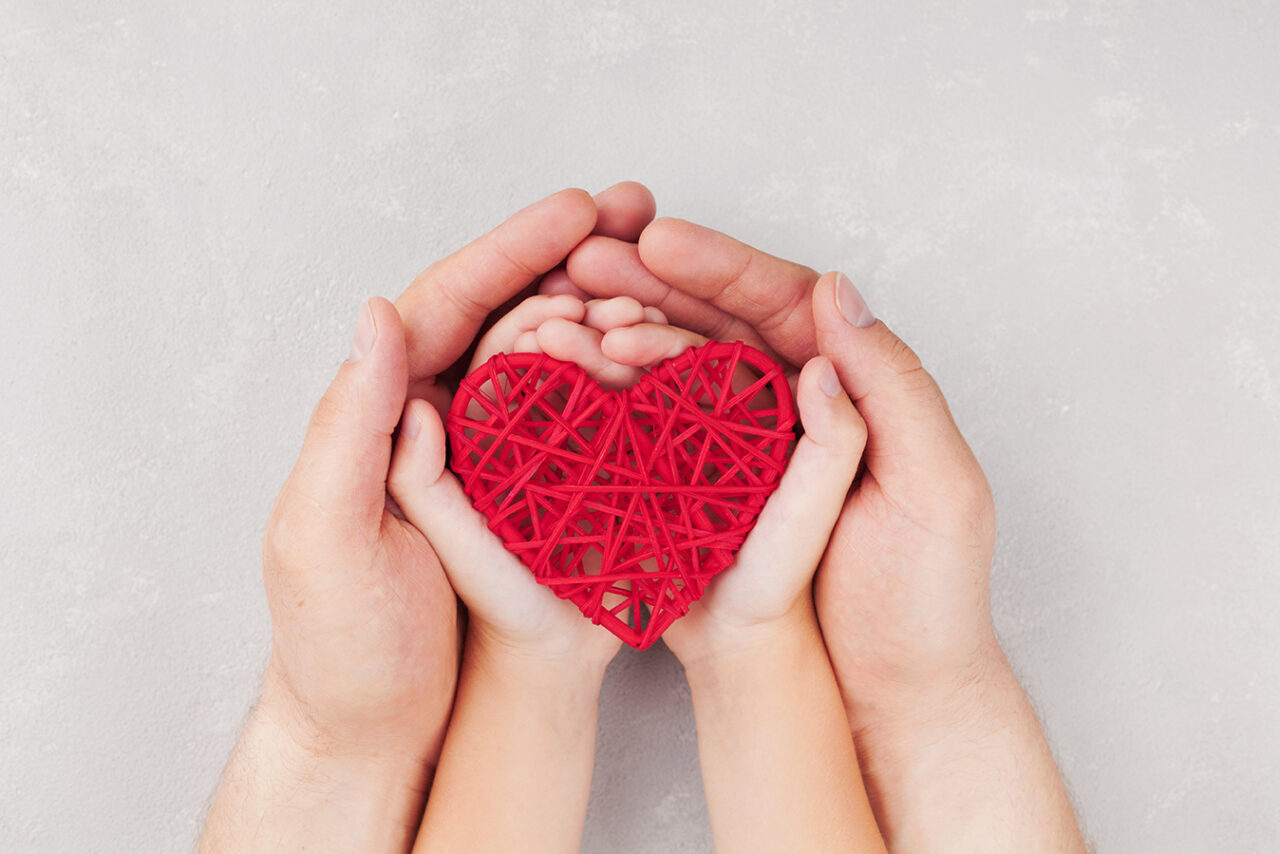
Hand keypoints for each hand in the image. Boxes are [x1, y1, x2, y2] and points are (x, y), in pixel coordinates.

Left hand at [200, 183, 655, 852]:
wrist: (390, 728)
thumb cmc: (346, 646)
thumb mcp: (325, 535)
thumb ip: (348, 426)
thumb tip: (377, 311)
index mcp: (381, 412)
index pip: (448, 303)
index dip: (514, 248)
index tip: (579, 209)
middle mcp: (440, 416)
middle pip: (509, 309)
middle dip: (573, 250)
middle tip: (638, 204)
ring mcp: (494, 451)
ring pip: (554, 351)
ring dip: (607, 298)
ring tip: (668, 260)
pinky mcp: (534, 490)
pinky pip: (581, 412)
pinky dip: (623, 370)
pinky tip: (669, 345)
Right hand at [564, 222, 993, 689]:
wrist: (886, 696)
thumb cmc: (926, 601)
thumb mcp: (937, 488)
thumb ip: (893, 388)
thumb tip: (836, 290)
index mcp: (855, 387)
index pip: (784, 302)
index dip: (720, 266)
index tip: (658, 240)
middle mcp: (797, 404)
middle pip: (721, 321)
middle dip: (655, 284)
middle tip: (590, 259)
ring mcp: (747, 446)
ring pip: (681, 368)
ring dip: (626, 333)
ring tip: (569, 313)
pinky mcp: (710, 491)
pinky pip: (661, 429)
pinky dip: (617, 399)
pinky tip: (575, 378)